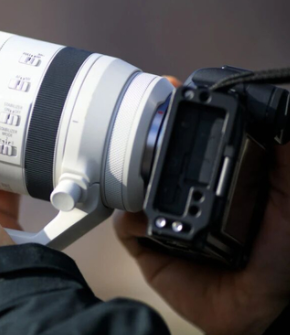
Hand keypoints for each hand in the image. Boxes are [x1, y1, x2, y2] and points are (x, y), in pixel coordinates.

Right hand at [114, 77, 289, 334]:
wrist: (267, 306)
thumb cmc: (283, 250)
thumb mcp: (288, 189)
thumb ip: (279, 150)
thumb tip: (271, 106)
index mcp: (216, 179)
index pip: (188, 144)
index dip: (174, 119)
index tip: (167, 92)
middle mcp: (187, 196)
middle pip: (153, 161)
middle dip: (140, 142)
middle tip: (137, 124)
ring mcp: (165, 222)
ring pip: (132, 190)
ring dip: (128, 178)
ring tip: (135, 172)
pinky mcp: (148, 249)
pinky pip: (125, 226)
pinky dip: (129, 218)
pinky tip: (144, 219)